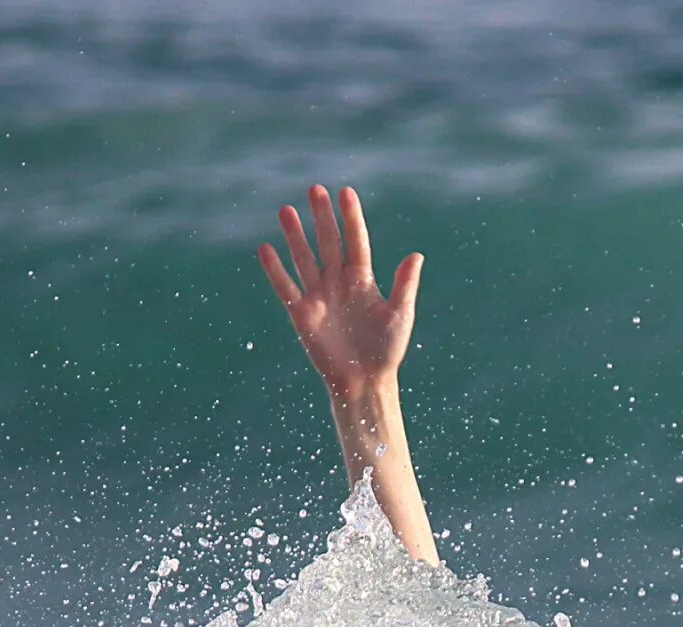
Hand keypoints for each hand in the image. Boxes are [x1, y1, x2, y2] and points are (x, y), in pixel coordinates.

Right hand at [257, 185, 423, 393]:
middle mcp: (338, 283)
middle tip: (314, 189)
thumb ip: (405, 285)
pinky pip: (286, 287)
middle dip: (321, 217)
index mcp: (363, 280)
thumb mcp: (400, 315)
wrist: (364, 381)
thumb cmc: (387, 350)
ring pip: (304, 259)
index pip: (356, 241)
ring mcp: (319, 296)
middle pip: (328, 243)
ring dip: (295, 235)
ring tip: (286, 209)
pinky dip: (275, 269)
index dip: (350, 218)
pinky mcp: (302, 314)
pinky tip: (265, 248)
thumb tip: (416, 255)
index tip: (345, 193)